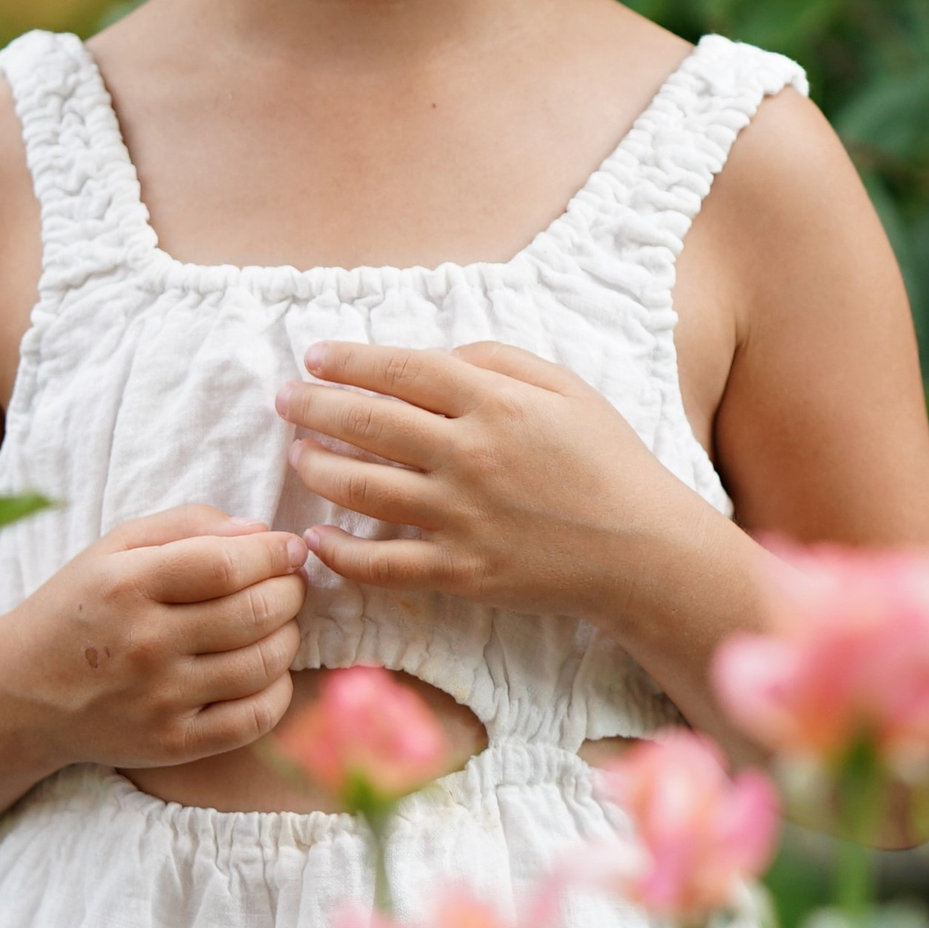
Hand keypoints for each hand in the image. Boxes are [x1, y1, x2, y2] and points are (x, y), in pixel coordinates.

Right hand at [0, 504, 307, 773]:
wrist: (23, 693)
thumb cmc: (80, 608)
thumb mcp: (114, 548)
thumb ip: (186, 526)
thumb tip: (261, 532)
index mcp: (126, 585)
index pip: (228, 564)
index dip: (275, 552)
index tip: (291, 548)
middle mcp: (144, 645)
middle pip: (254, 612)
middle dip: (290, 591)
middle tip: (290, 584)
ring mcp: (159, 700)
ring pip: (263, 663)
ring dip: (289, 635)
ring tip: (278, 622)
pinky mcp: (173, 744)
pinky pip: (255, 719)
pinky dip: (278, 688)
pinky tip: (267, 669)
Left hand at [277, 340, 709, 626]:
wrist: (643, 552)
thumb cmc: (607, 462)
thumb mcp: (566, 389)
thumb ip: (497, 361)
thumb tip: (434, 355)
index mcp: (496, 404)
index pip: (400, 370)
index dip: (348, 360)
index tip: (314, 356)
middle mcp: (470, 456)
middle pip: (368, 423)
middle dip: (314, 406)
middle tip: (285, 400)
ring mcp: (462, 518)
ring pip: (362, 489)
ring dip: (318, 469)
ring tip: (298, 457)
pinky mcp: (462, 572)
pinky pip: (383, 564)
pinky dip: (341, 553)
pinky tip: (317, 538)